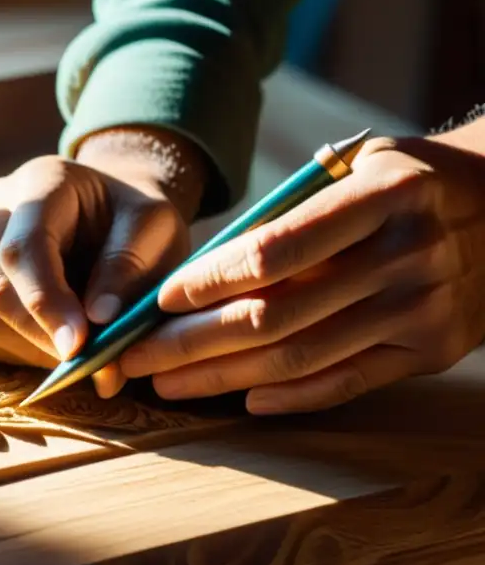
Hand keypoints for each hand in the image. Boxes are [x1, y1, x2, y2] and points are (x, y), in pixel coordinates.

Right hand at [0, 127, 208, 397]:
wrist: (105, 210)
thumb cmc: (131, 221)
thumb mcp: (155, 228)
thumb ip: (130, 268)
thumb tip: (98, 320)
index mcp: (40, 182)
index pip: (23, 248)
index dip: (46, 303)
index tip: (78, 348)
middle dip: (33, 337)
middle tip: (79, 365)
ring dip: (9, 348)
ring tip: (56, 353)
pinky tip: (18, 348)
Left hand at [120, 131, 484, 413]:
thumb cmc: (410, 181)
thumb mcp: (360, 166)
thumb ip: (291, 211)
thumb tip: (204, 269)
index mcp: (383, 197)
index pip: (274, 249)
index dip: (208, 281)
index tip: (156, 302)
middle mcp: (406, 257)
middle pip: (275, 315)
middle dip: (191, 342)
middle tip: (133, 358)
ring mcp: (421, 311)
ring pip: (300, 357)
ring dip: (222, 377)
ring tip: (167, 384)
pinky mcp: (430, 352)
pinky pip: (347, 383)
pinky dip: (290, 397)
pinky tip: (241, 398)